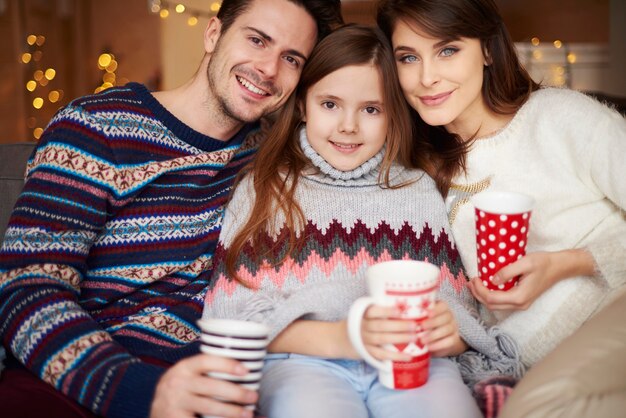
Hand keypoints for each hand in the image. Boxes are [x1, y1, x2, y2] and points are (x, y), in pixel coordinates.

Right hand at [150, 353, 257, 417]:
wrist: (158, 411)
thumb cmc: (181, 390)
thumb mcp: (188, 376)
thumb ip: (208, 371)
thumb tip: (245, 371)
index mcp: (184, 367)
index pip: (205, 361)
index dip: (226, 364)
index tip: (245, 370)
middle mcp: (177, 383)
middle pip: (211, 386)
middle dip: (236, 392)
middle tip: (253, 397)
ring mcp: (175, 402)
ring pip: (209, 407)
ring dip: (232, 412)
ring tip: (248, 413)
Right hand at [359, 305, 417, 361]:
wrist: (344, 339)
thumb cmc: (363, 323)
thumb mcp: (365, 314)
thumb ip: (380, 311)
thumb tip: (405, 307)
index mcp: (363, 314)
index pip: (373, 311)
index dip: (385, 311)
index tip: (399, 311)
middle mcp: (363, 327)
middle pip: (380, 325)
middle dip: (398, 326)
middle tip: (414, 325)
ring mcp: (364, 340)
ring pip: (382, 339)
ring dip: (399, 338)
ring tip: (414, 337)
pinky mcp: (367, 352)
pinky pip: (382, 355)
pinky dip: (396, 356)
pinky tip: (408, 356)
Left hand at [421, 301, 466, 356]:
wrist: (438, 340)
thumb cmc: (425, 325)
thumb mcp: (422, 318)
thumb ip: (417, 315)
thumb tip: (403, 314)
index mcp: (442, 307)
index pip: (442, 305)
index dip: (435, 309)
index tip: (426, 313)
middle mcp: (449, 316)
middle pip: (445, 317)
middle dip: (432, 322)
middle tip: (421, 327)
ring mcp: (453, 328)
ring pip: (447, 329)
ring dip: (433, 335)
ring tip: (422, 340)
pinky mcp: (454, 340)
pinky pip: (449, 341)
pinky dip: (438, 345)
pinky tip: (429, 347)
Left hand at [468, 250, 594, 310]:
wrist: (559, 267)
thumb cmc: (543, 263)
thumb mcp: (525, 263)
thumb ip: (507, 271)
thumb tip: (492, 280)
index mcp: (520, 297)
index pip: (492, 298)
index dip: (479, 290)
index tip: (474, 278)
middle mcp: (520, 304)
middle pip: (492, 305)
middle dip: (478, 295)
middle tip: (470, 282)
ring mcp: (521, 304)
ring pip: (496, 306)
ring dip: (483, 296)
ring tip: (475, 284)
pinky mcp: (522, 300)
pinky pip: (502, 302)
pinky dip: (491, 295)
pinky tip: (487, 285)